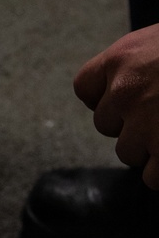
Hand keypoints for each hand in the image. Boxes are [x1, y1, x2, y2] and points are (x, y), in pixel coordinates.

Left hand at [74, 25, 158, 189]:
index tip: (125, 103)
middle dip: (132, 126)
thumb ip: (142, 63)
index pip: (86, 88)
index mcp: (121, 59)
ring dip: (150, 150)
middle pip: (106, 124)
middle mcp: (125, 91)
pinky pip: (153, 177)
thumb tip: (134, 86)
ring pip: (127, 152)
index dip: (105, 99)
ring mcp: (147, 124)